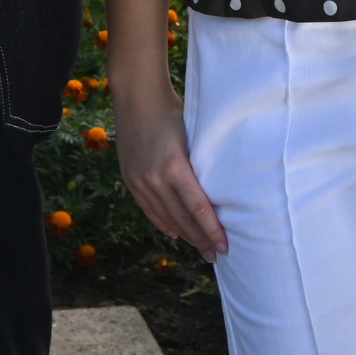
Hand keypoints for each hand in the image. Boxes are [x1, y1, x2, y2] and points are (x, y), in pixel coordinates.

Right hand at [113, 81, 227, 261]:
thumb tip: (225, 189)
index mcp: (175, 167)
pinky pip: (149, 210)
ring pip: (166, 218)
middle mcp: (155, 179)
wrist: (138, 99)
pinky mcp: (131, 181)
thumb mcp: (194, 137)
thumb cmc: (174, 112)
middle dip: (201, 239)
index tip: (224, 246)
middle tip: (216, 255)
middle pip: (183, 219)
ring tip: (200, 248)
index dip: (212, 230)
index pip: (199, 208)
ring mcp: (140, 182)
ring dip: (185, 235)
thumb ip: (203, 164)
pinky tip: (176, 234)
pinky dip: (164, 224)